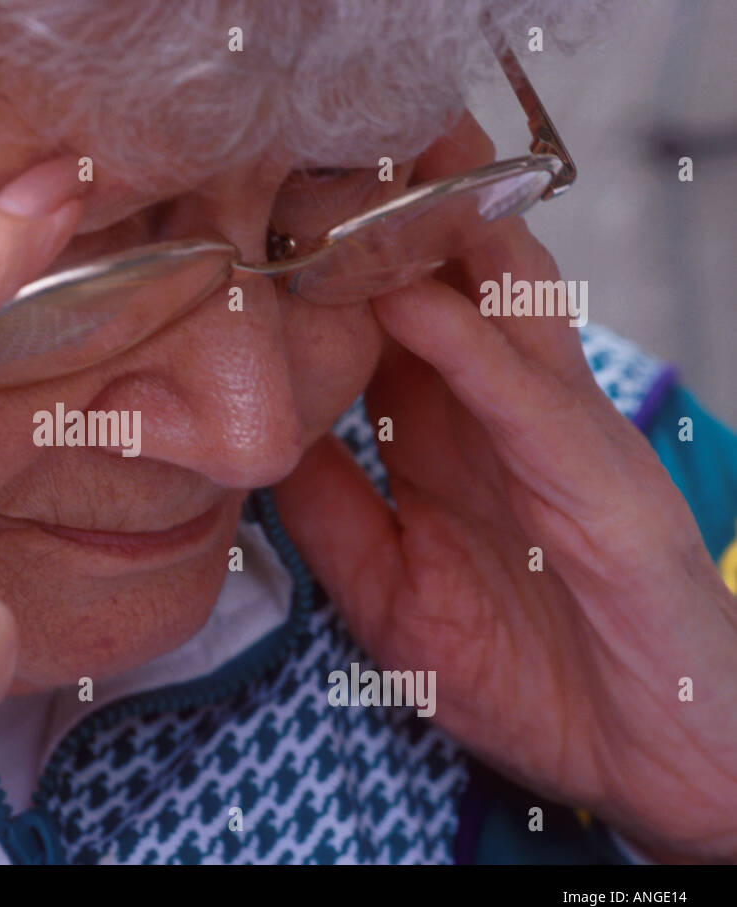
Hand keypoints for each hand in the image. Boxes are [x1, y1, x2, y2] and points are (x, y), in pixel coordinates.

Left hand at [273, 114, 736, 862]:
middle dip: (387, 219)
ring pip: (495, 309)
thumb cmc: (532, 675)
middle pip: (444, 289)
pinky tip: (412, 296)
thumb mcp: (391, 594)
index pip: (383, 330)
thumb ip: (331, 517)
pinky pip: (524, 394)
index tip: (255, 226)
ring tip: (363, 168)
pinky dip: (468, 340)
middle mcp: (500, 419)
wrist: (651, 755)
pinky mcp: (595, 478)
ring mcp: (555, 438)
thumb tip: (261, 447)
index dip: (325, 274)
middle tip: (311, 150)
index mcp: (450, 442)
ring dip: (433, 237)